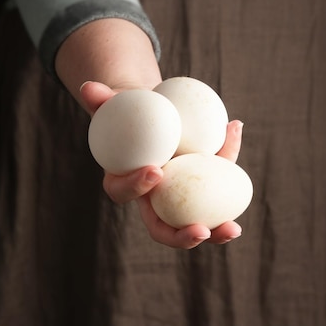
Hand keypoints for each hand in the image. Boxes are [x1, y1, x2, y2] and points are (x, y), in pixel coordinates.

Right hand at [80, 81, 243, 248]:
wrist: (153, 113)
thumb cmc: (128, 112)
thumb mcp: (113, 104)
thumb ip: (100, 100)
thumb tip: (89, 88)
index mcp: (124, 182)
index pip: (124, 193)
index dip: (136, 187)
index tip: (156, 170)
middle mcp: (152, 198)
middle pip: (164, 228)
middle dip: (181, 236)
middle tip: (200, 230)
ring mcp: (179, 198)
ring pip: (195, 223)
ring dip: (215, 231)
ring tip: (233, 229)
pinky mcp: (202, 189)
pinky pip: (217, 192)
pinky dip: (231, 176)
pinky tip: (236, 140)